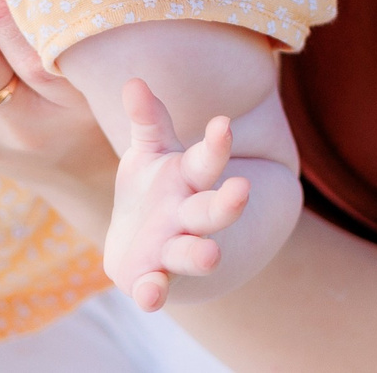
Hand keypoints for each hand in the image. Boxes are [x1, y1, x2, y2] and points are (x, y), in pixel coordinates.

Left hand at [107, 78, 250, 310]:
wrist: (142, 244)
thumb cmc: (154, 188)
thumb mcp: (151, 151)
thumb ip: (148, 120)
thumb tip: (133, 81)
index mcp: (190, 180)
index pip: (208, 160)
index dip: (216, 143)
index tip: (223, 123)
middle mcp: (189, 216)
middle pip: (212, 210)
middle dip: (227, 203)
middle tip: (242, 188)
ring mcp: (173, 249)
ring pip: (191, 253)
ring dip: (201, 255)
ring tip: (211, 256)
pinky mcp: (153, 277)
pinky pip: (155, 288)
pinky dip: (153, 293)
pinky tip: (148, 294)